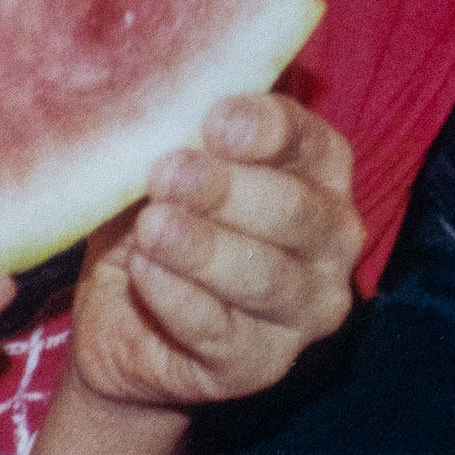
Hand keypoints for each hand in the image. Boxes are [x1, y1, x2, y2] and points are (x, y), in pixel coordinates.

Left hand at [65, 94, 363, 411]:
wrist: (123, 324)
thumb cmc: (156, 221)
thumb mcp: (167, 166)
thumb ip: (183, 132)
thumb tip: (167, 90)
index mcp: (319, 171)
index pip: (309, 141)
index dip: (264, 129)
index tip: (213, 122)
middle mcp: (332, 239)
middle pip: (294, 210)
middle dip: (226, 189)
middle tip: (166, 173)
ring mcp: (306, 309)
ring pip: (264, 276)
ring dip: (201, 247)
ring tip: (150, 227)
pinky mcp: (263, 365)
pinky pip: (221, 330)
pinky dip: (177, 297)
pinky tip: (143, 272)